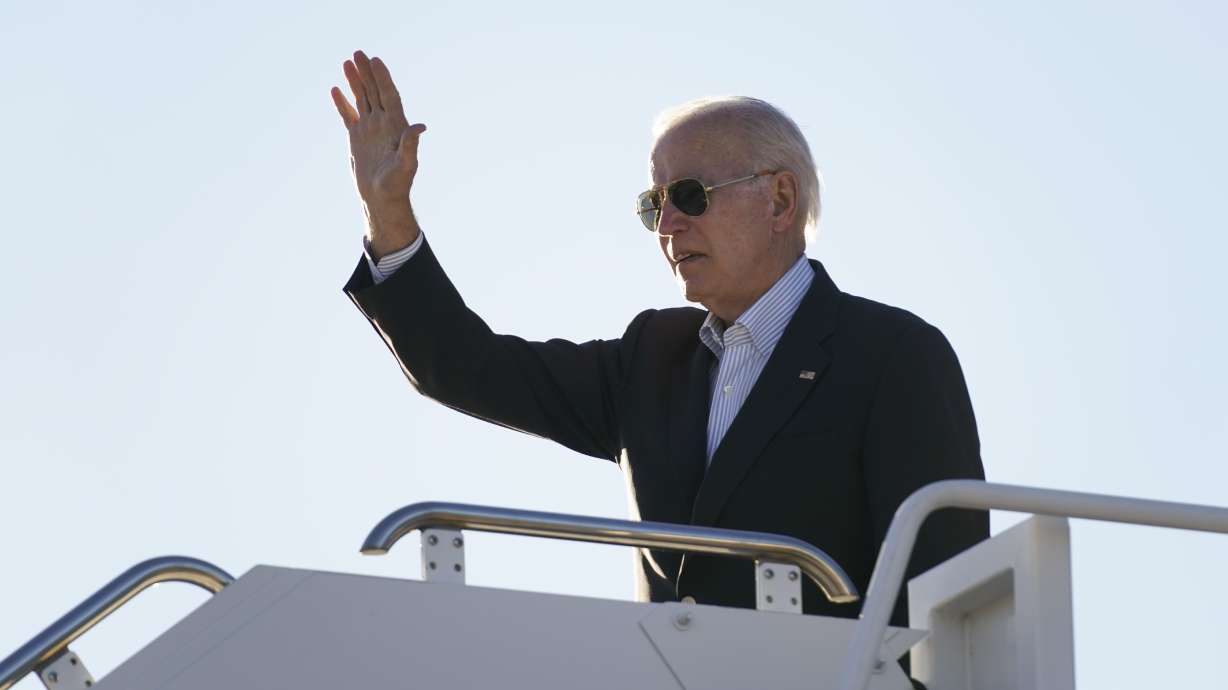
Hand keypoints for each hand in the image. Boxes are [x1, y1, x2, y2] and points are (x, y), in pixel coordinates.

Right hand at [330, 50, 426, 258]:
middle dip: (367, 73)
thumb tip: (420, 126)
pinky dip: (342, 103)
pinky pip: (348, 115)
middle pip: (375, 92)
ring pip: (362, 99)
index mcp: (397, 127)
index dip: (383, 78)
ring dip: (355, 81)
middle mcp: (383, 124)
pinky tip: (336, 89)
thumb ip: (411, 145)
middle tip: (358, 53)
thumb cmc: (398, 185)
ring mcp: (370, 129)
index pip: (390, 96)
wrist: (382, 199)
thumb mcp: (406, 165)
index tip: (375, 61)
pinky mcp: (357, 138)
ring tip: (347, 62)